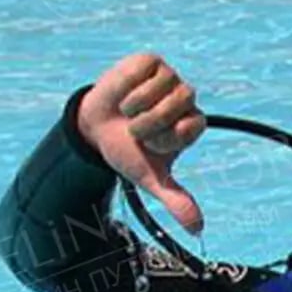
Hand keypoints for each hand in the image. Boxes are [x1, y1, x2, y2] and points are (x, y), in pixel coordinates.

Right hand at [76, 52, 207, 233]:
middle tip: (136, 128)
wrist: (93, 129)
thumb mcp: (150, 178)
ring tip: (128, 112)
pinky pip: (142, 70)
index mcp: (192, 124)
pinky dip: (126, 85)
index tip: (150, 143)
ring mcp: (169, 78)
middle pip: (178, 104)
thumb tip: (199, 229)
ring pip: (160, 88)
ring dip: (136, 105)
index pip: (190, 126)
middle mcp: (186, 99)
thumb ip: (176, 200)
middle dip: (149, 122)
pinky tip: (122, 92)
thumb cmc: (127, 151)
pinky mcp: (150, 61)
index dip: (165, 137)